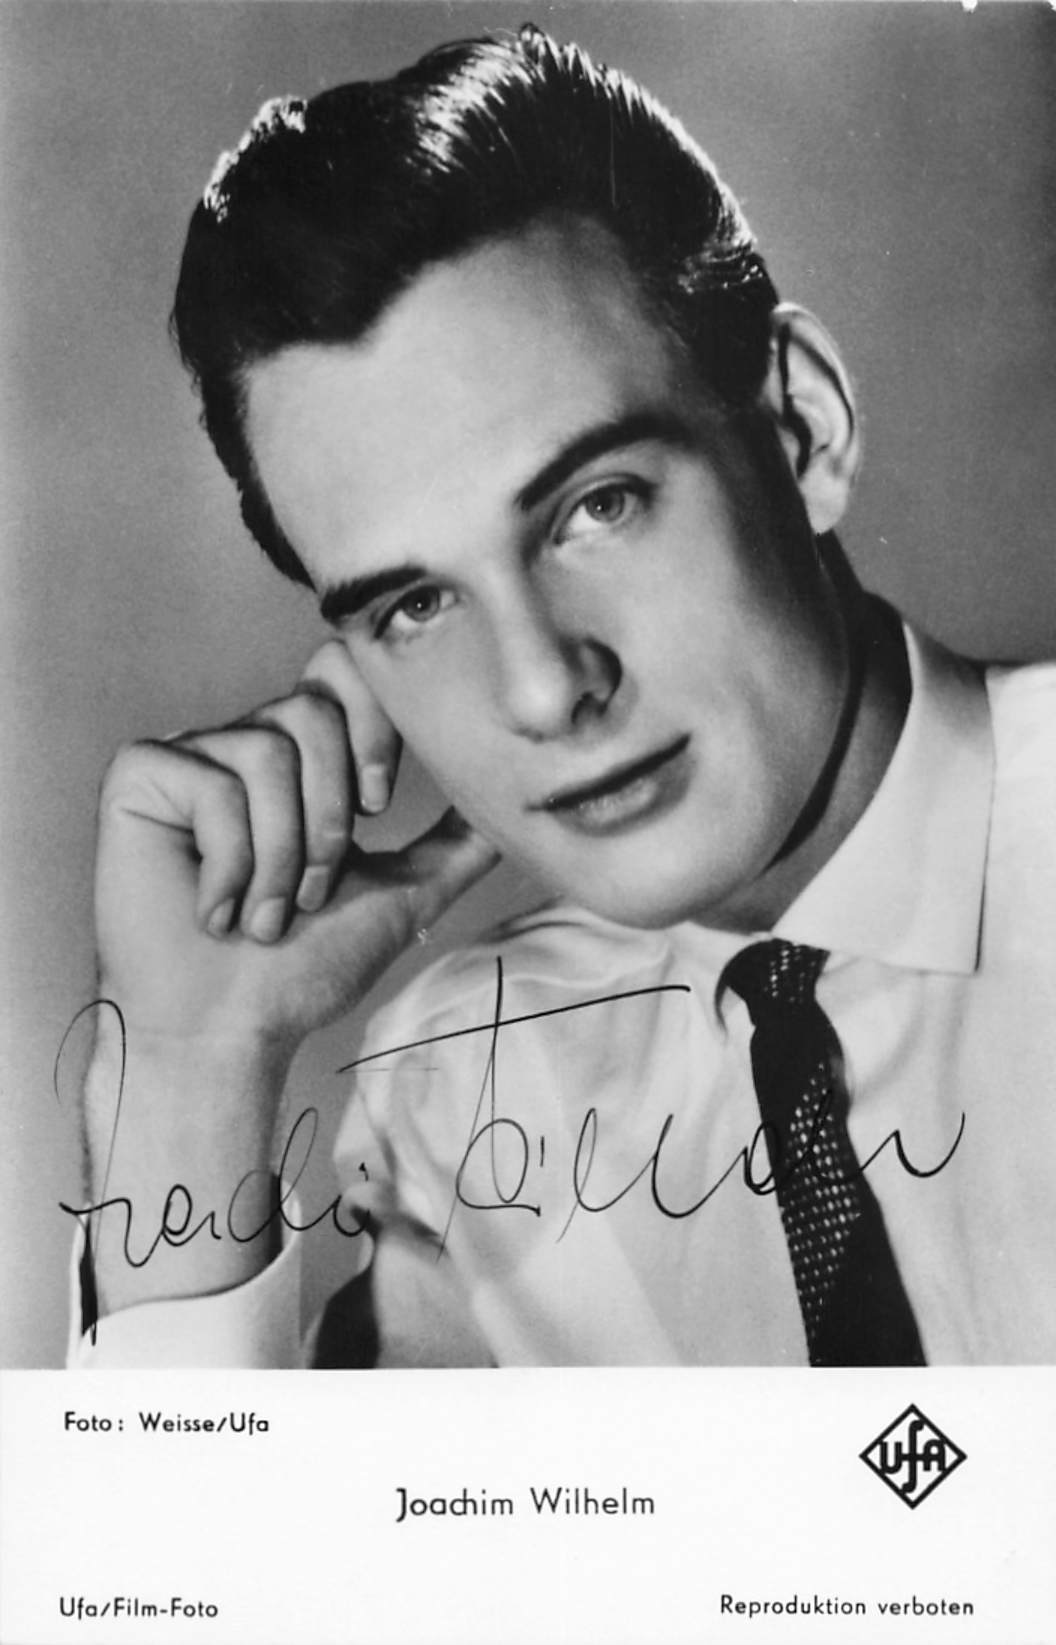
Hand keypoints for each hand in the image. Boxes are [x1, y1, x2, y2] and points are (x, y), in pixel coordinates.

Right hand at [93, 639, 499, 1055]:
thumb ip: (454, 843)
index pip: (343, 670)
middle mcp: (244, 744)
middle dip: (332, 818)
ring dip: (282, 857)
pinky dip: (229, 864)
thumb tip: (508, 804)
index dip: (373, 724)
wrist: (230, 1030)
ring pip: (268, 750)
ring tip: (266, 914)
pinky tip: (214, 909)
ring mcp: (190, 756)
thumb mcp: (402, 893)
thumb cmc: (304, 968)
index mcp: (302, 759)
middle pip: (312, 709)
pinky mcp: (141, 776)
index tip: (379, 808)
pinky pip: (211, 783)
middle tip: (314, 890)